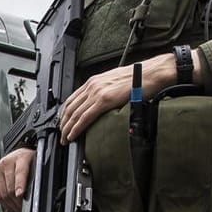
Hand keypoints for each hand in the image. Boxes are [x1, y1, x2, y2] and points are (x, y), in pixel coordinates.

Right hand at [0, 148, 34, 211]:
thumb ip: (36, 177)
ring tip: (18, 208)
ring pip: (3, 193)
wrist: (19, 154)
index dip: (19, 185)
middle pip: (10, 187)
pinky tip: (10, 205)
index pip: (19, 173)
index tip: (20, 194)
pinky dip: (4, 203)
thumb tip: (35, 192)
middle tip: (24, 208)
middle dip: (17, 200)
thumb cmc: (28, 160)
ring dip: (11, 204)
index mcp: (20, 158)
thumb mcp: (36, 165)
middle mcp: (7, 163)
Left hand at [58, 54, 181, 141]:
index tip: (63, 123)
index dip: (64, 114)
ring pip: (75, 114)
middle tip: (60, 135)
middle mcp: (92, 85)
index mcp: (94, 81)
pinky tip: (73, 135)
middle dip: (63, 123)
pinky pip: (85, 117)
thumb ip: (105, 92)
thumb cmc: (138, 78)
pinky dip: (76, 128)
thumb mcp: (115, 83)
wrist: (150, 73)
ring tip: (65, 139)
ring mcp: (97, 92)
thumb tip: (101, 105)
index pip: (71, 99)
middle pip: (70, 107)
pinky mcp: (104, 100)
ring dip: (67, 128)